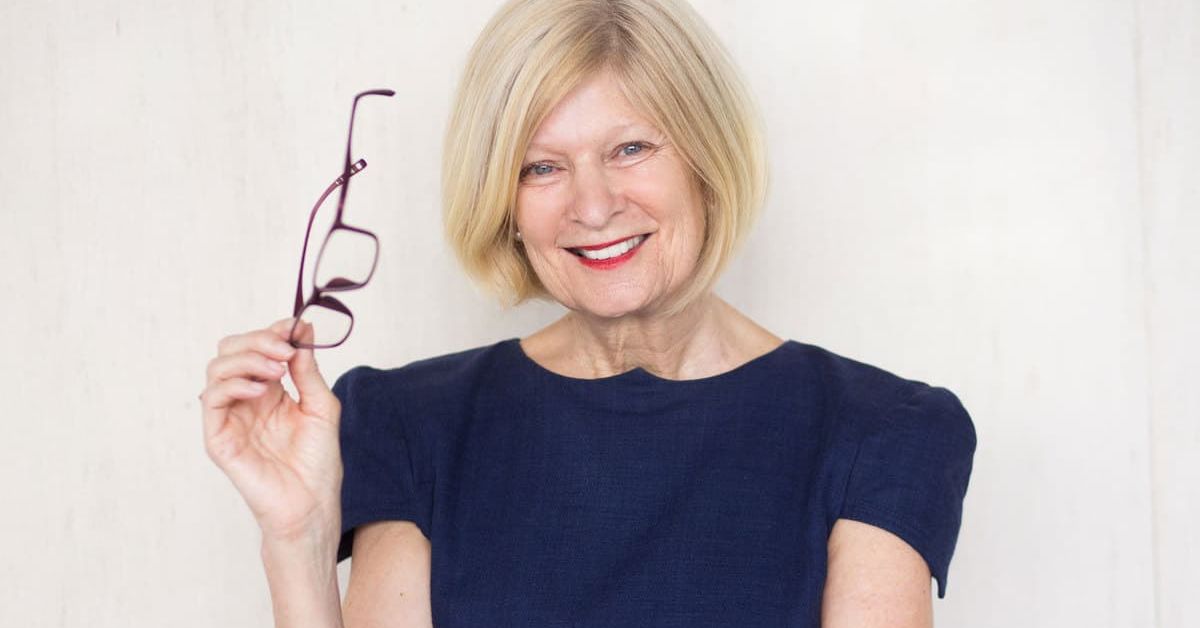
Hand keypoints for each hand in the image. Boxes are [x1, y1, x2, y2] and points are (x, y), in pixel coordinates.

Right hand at [200, 317, 342, 543]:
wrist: (312, 504)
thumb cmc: (318, 462)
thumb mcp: (320, 405)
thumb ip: (307, 369)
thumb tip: (301, 328)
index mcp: (269, 390)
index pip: (256, 347)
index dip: (272, 332)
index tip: (294, 328)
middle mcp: (245, 400)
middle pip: (230, 350)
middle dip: (257, 340)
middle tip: (284, 350)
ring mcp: (229, 418)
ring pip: (216, 368)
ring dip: (247, 359)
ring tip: (277, 371)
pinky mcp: (218, 438)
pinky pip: (211, 399)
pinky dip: (234, 385)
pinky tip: (262, 391)